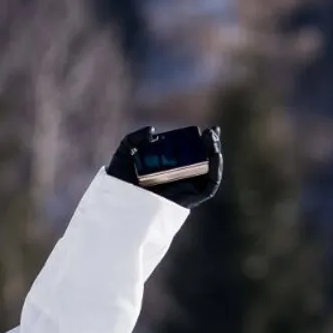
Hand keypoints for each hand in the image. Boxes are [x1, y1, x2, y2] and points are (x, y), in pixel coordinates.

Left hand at [106, 125, 222, 208]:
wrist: (117, 202)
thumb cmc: (118, 181)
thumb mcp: (123, 154)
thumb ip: (133, 139)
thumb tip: (152, 130)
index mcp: (167, 168)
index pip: (189, 153)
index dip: (200, 142)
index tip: (204, 130)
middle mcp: (179, 178)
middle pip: (203, 160)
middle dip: (212, 145)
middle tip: (212, 131)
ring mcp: (186, 188)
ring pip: (209, 170)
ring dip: (215, 154)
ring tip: (212, 139)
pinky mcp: (191, 199)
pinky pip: (209, 185)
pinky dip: (215, 169)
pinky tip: (214, 155)